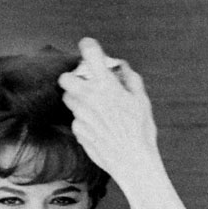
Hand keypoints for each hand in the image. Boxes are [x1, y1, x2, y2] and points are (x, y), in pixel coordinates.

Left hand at [57, 37, 159, 178]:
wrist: (132, 161)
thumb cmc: (140, 131)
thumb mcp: (142, 101)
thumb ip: (130, 79)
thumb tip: (121, 67)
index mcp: (106, 86)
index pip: (90, 54)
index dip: (89, 46)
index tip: (90, 48)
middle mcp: (89, 98)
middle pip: (65, 78)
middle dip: (73, 77)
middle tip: (85, 83)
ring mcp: (80, 115)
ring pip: (69, 99)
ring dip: (78, 98)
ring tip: (94, 106)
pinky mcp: (77, 130)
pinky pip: (75, 119)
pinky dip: (83, 119)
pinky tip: (97, 126)